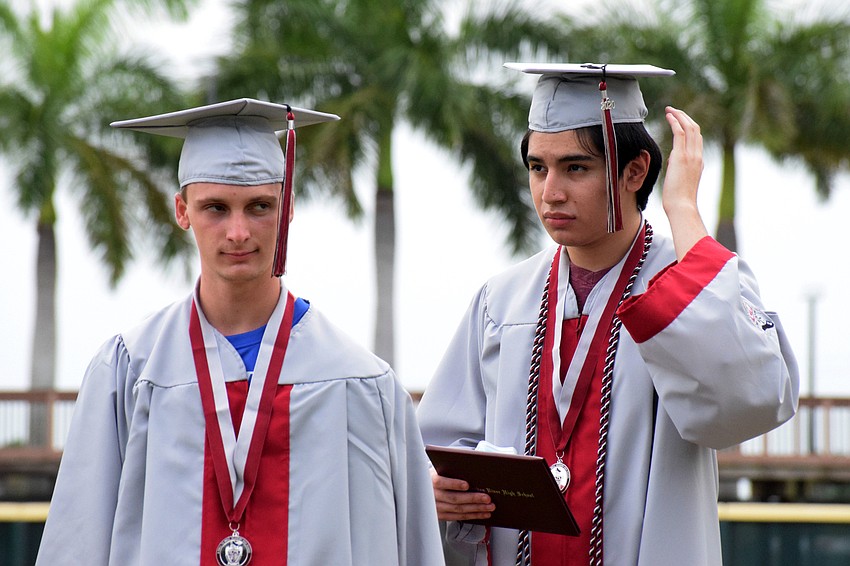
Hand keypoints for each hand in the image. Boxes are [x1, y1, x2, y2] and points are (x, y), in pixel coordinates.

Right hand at [431, 468, 494, 521]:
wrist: (426, 488)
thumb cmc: (439, 476)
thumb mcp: (441, 470)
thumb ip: (453, 471)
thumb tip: (473, 473)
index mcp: (431, 481)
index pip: (441, 482)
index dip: (454, 484)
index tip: (467, 485)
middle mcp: (432, 495)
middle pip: (453, 498)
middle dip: (472, 498)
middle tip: (487, 498)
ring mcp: (437, 507)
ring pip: (458, 509)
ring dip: (476, 509)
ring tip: (489, 506)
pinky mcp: (441, 516)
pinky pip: (459, 517)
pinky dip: (472, 515)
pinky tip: (482, 513)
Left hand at [662, 106, 708, 259]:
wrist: (682, 207)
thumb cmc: (678, 200)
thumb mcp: (680, 181)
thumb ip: (679, 169)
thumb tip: (673, 162)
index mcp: (699, 162)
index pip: (696, 139)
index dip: (688, 126)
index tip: (678, 120)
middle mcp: (698, 156)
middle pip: (695, 129)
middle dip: (684, 117)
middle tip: (673, 110)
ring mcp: (692, 155)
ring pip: (689, 127)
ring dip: (679, 116)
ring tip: (669, 109)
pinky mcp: (682, 156)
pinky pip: (680, 133)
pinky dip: (675, 121)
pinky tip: (669, 115)